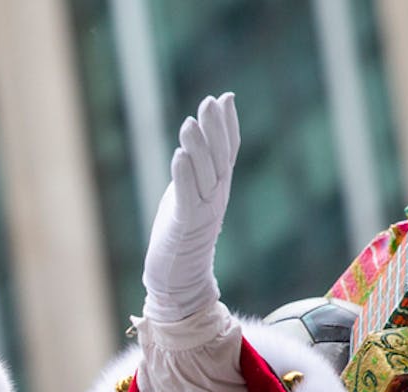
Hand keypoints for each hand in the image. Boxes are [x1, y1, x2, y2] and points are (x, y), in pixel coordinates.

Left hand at [141, 92, 240, 324]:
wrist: (179, 278)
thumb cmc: (181, 235)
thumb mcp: (191, 196)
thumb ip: (196, 170)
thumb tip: (196, 145)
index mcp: (219, 187)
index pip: (229, 150)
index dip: (228, 124)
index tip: (225, 98)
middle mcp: (216, 196)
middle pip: (219, 157)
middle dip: (215, 128)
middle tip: (210, 102)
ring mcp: (203, 210)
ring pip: (204, 174)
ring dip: (198, 147)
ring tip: (189, 122)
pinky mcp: (185, 225)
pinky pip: (187, 196)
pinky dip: (184, 175)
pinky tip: (179, 156)